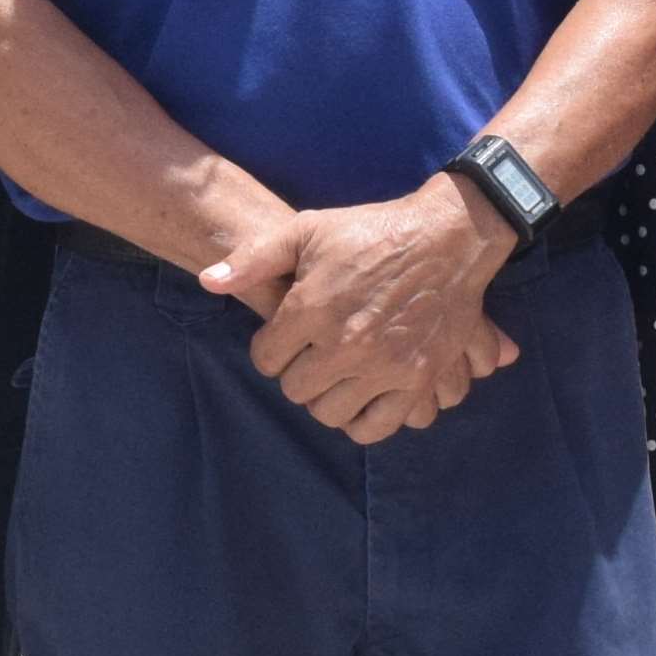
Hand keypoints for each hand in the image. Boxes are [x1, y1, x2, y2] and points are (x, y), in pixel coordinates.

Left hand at [207, 180, 520, 444]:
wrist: (447, 238)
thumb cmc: (371, 230)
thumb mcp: (306, 229)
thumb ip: (252, 258)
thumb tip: (208, 282)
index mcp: (312, 307)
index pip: (266, 359)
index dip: (269, 349)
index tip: (284, 337)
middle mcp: (345, 343)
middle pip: (296, 390)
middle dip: (296, 372)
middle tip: (310, 353)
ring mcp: (384, 366)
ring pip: (330, 413)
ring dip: (326, 397)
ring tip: (334, 374)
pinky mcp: (417, 379)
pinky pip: (377, 426)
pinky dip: (362, 421)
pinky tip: (359, 399)